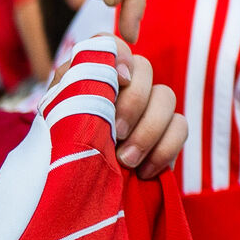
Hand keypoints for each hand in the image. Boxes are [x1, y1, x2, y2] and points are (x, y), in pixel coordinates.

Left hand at [72, 38, 186, 179]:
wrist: (73, 195)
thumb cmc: (60, 152)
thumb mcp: (58, 115)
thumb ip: (80, 81)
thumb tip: (120, 69)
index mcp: (90, 75)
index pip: (109, 44)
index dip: (119, 55)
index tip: (118, 80)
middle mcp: (122, 85)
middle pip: (145, 68)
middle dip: (134, 102)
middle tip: (116, 133)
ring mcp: (147, 108)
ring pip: (167, 97)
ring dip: (148, 131)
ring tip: (126, 161)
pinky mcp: (166, 134)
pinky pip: (181, 127)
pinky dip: (164, 150)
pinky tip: (144, 172)